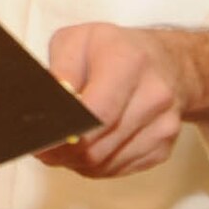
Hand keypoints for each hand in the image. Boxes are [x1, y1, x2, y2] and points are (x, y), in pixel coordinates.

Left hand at [36, 23, 185, 178]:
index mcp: (128, 62)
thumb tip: (50, 106)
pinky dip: (94, 164)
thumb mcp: (77, 40)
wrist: (168, 62)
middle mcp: (153, 96)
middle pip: (97, 146)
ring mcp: (162, 126)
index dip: (63, 133)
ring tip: (61, 143)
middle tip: (40, 146)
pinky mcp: (162, 148)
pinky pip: (117, 168)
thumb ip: (60, 70)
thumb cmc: (114, 49)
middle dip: (62, 151)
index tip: (40, 137)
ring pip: (103, 163)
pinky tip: (86, 144)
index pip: (95, 113)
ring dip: (75, 160)